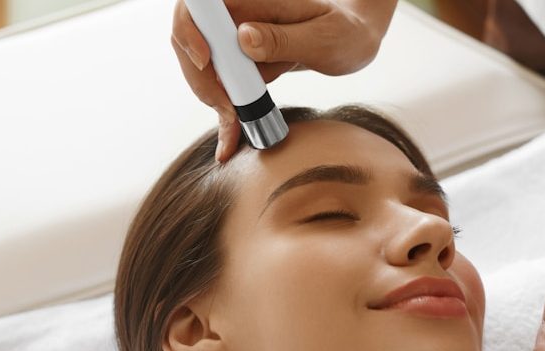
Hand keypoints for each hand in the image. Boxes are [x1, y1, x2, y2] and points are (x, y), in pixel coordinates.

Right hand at [171, 0, 396, 161]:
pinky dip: (224, 115)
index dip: (189, 31)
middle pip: (189, 41)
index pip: (197, 6)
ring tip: (234, 130)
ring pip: (202, 69)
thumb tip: (243, 38)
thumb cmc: (345, 31)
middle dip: (202, 79)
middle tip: (229, 111)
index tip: (207, 61)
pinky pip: (222, 87)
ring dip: (212, 101)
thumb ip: (283, 38)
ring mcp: (235, 39)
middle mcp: (236, 14)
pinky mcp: (242, 62)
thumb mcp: (323, 37)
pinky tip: (229, 143)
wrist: (354, 40)